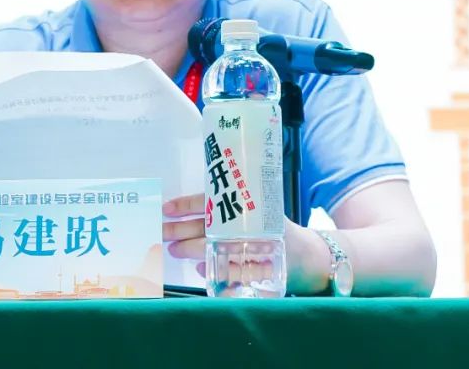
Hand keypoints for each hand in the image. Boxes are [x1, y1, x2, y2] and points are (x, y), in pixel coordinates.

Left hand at [164, 193, 326, 292]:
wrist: (305, 256)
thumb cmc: (270, 232)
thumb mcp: (252, 216)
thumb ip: (224, 215)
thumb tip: (189, 225)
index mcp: (246, 203)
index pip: (211, 199)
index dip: (186, 204)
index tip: (166, 209)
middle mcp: (250, 221)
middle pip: (209, 223)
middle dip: (181, 229)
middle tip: (163, 234)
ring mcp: (258, 242)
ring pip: (217, 244)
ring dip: (192, 248)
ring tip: (175, 250)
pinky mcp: (265, 264)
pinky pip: (236, 269)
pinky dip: (217, 269)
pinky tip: (202, 269)